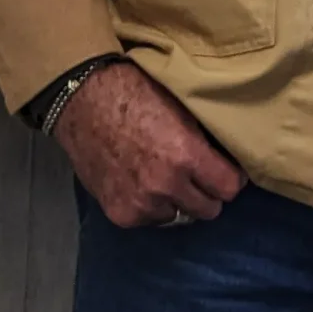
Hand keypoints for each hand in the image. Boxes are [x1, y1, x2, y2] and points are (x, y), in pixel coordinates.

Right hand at [51, 61, 245, 228]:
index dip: (230, 178)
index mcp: (185, 155)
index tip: (225, 171)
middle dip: (206, 193)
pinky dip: (149, 206)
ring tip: (162, 178)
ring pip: (178, 216)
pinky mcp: (120, 214)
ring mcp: (141, 204)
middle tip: (196, 176)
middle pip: (209, 210)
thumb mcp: (180, 109)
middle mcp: (165, 186)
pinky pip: (150, 219)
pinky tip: (139, 183)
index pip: (230, 189)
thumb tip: (226, 159)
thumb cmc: (133, 92)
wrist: (82, 99)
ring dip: (175, 202)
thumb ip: (203, 141)